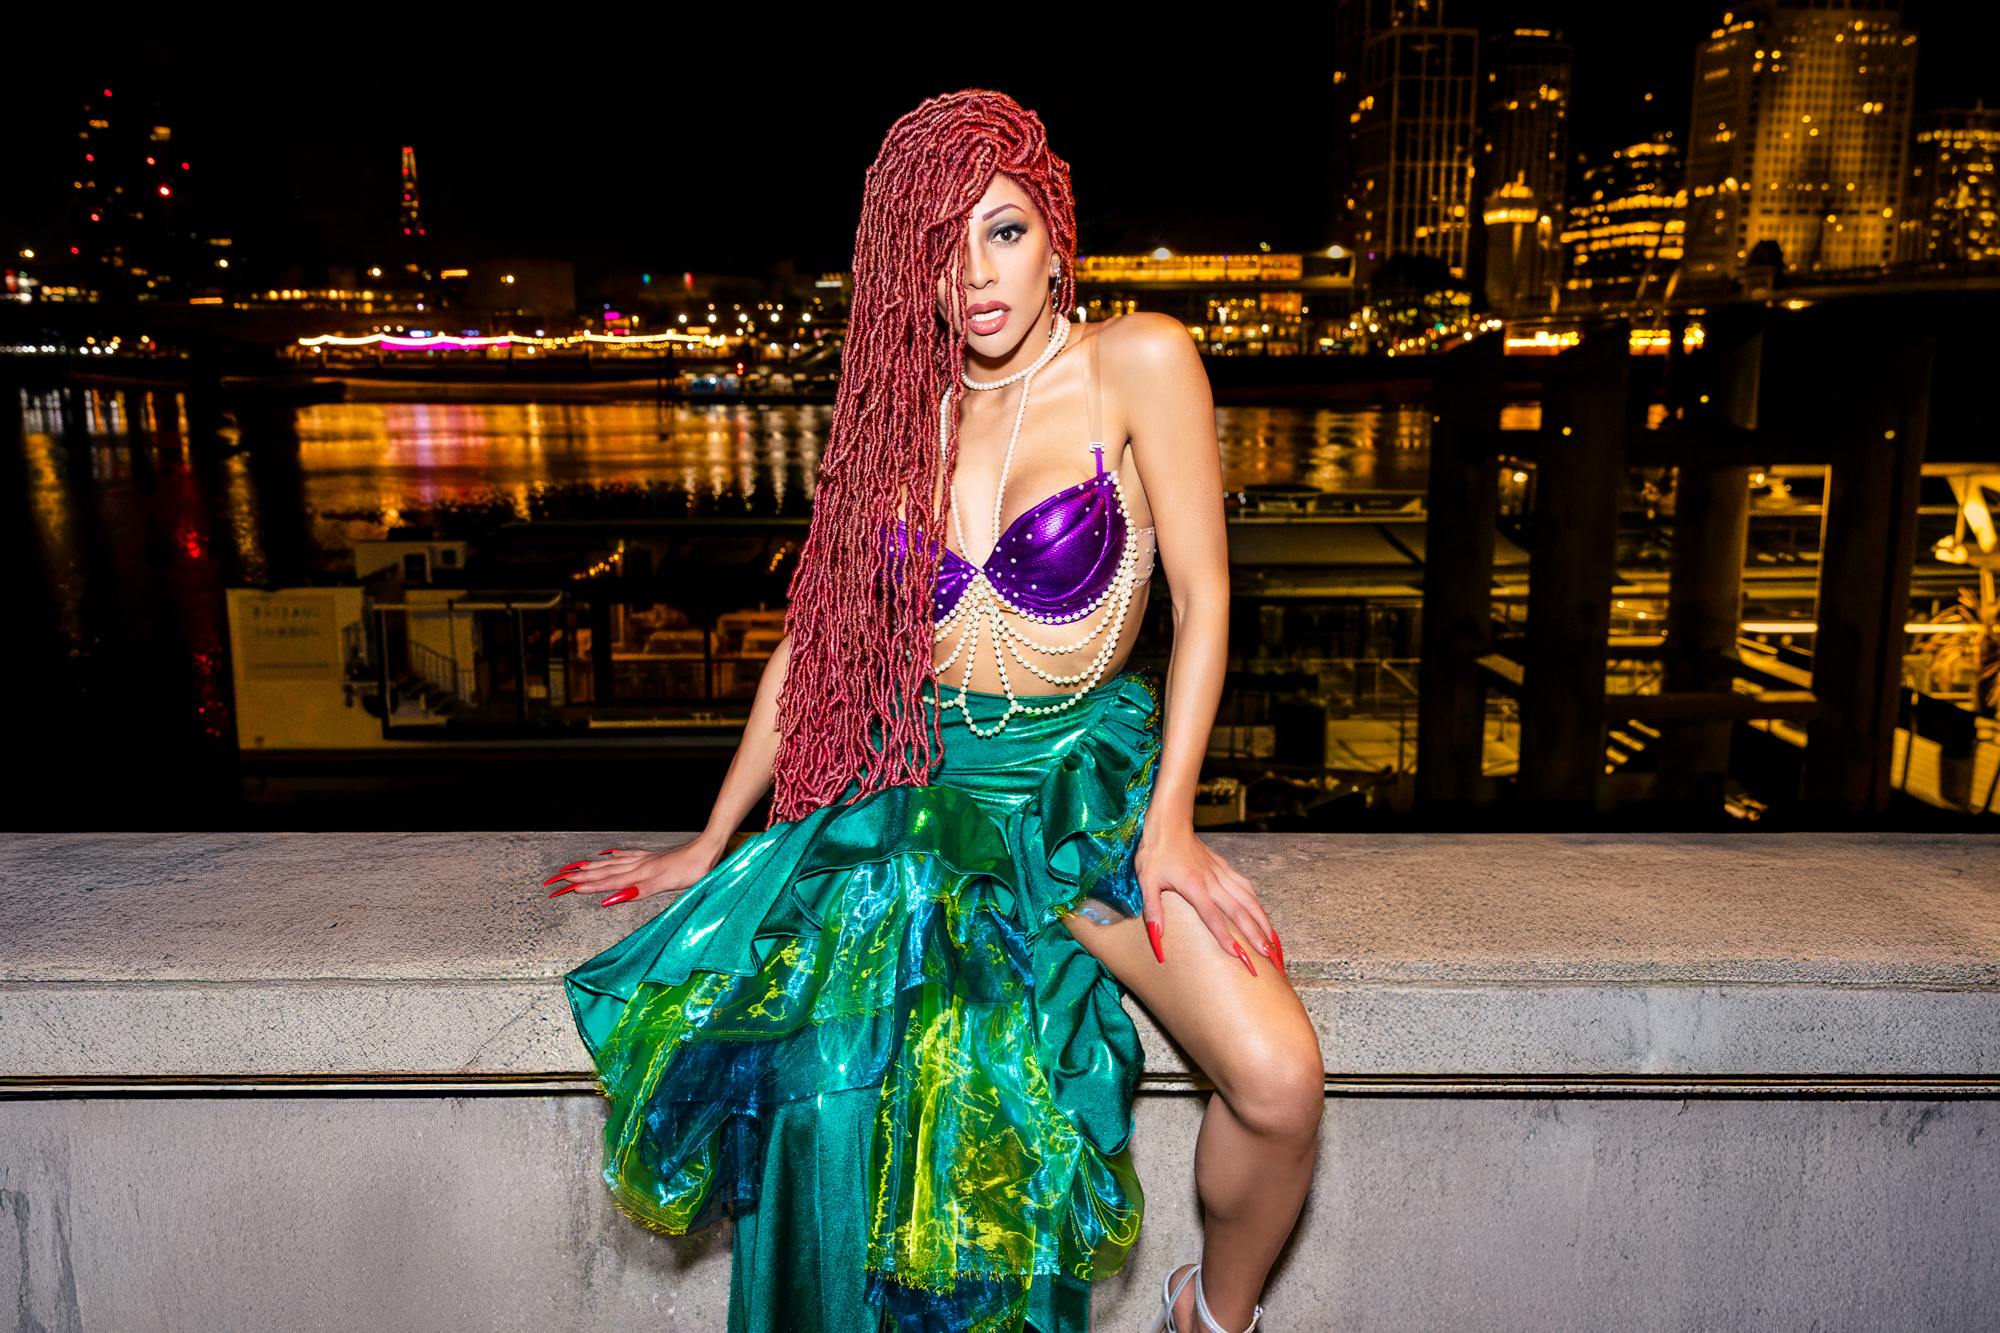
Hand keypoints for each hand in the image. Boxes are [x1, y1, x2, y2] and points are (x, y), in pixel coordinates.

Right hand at [541, 838, 724, 907]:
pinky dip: (614, 857)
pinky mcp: (654, 858)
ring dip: (591, 868)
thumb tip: (610, 899)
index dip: (584, 887)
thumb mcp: (666, 884)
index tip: (562, 889)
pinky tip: (608, 855)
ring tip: (573, 868)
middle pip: (603, 872)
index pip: (605, 882)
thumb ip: (638, 891)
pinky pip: (627, 856)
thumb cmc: (693, 869)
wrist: (709, 850)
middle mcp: (638, 866)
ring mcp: (645, 860)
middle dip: (579, 877)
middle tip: (556, 880)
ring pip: (612, 864)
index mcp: (639, 874)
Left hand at [1134, 821, 1282, 975]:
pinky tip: (1263, 915)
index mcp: (1194, 886)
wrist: (1169, 822)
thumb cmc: (1155, 852)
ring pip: (1249, 901)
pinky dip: (1257, 904)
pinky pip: (1246, 887)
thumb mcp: (1146, 882)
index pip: (1213, 918)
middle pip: (1240, 912)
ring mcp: (1221, 873)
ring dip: (1264, 923)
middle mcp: (1213, 881)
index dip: (1227, 938)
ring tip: (1275, 944)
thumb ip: (1153, 912)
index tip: (1241, 957)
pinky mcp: (1225, 867)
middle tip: (1272, 958)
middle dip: (1258, 937)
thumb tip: (1156, 940)